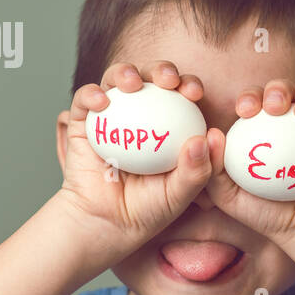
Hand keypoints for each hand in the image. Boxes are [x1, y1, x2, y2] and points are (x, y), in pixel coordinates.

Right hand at [54, 61, 212, 264]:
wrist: (107, 225)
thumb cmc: (149, 209)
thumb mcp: (180, 193)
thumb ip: (198, 170)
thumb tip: (210, 136)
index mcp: (169, 124)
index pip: (182, 95)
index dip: (190, 85)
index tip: (196, 93)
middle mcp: (141, 113)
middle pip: (152, 79)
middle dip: (163, 70)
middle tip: (170, 81)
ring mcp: (112, 115)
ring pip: (118, 79)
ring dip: (126, 72)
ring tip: (133, 83)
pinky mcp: (84, 122)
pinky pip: (85, 100)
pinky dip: (92, 94)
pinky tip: (103, 101)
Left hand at [204, 78, 294, 256]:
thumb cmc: (270, 215)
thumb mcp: (231, 198)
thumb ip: (214, 170)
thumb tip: (211, 134)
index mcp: (262, 129)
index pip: (254, 102)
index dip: (249, 97)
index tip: (245, 110)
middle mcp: (290, 121)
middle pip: (284, 90)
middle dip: (278, 90)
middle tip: (275, 107)